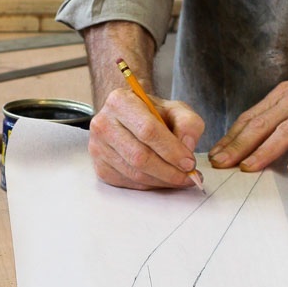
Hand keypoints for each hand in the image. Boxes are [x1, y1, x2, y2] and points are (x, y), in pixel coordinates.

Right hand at [88, 84, 205, 190]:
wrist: (129, 117)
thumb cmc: (151, 113)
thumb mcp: (175, 109)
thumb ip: (188, 123)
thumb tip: (187, 146)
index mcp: (120, 101)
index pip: (147, 130)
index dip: (171, 150)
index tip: (189, 162)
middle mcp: (103, 123)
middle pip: (140, 156)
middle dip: (169, 171)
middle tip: (189, 175)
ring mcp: (98, 147)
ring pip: (135, 173)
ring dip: (162, 180)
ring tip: (179, 178)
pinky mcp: (100, 167)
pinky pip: (129, 183)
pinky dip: (151, 185)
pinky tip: (162, 178)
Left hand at [207, 53, 287, 174]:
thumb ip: (283, 112)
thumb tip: (260, 136)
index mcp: (283, 95)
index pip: (250, 118)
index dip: (231, 137)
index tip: (215, 154)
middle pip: (260, 125)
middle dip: (237, 146)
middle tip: (220, 164)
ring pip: (285, 132)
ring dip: (264, 151)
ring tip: (248, 168)